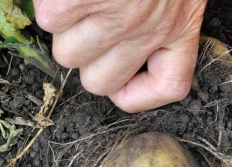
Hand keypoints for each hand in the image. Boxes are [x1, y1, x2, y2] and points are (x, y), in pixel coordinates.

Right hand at [34, 0, 206, 111]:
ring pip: (68, 53)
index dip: (140, 93)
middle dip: (89, 57)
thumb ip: (164, 21)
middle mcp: (149, 28)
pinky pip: (50, 20)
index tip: (126, 80)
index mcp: (181, 26)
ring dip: (66, 28)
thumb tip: (124, 55)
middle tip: (90, 24)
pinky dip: (51, 3)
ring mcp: (115, 16)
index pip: (169, 87)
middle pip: (100, 82)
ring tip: (79, 1)